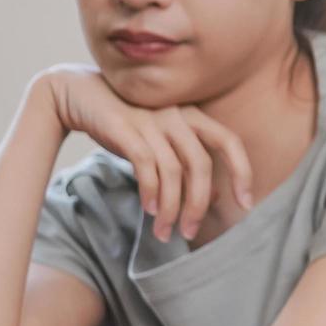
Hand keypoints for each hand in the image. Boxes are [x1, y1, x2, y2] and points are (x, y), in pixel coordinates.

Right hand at [31, 66, 254, 242]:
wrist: (80, 94)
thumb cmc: (129, 123)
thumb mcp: (164, 140)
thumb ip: (188, 162)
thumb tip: (215, 196)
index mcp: (194, 115)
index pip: (229, 141)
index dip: (242, 172)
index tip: (245, 204)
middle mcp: (178, 115)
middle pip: (201, 164)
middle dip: (198, 203)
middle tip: (190, 232)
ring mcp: (152, 119)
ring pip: (173, 171)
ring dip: (172, 207)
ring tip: (165, 231)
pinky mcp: (125, 128)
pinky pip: (146, 165)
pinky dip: (151, 191)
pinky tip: (150, 210)